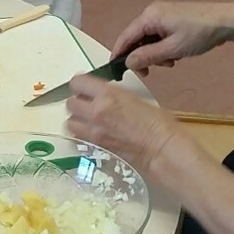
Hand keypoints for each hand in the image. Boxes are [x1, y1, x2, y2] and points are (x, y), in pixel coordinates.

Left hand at [65, 76, 183, 174]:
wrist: (163, 151)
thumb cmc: (159, 124)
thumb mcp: (135, 99)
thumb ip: (113, 96)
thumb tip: (103, 97)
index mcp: (108, 95)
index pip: (77, 82)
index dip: (81, 84)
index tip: (86, 87)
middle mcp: (96, 112)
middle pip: (70, 103)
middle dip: (78, 102)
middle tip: (89, 104)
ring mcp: (93, 133)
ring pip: (70, 122)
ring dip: (77, 120)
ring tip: (90, 121)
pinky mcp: (96, 148)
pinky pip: (78, 139)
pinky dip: (82, 135)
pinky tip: (95, 134)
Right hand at [111, 1, 233, 71]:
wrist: (228, 21)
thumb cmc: (199, 34)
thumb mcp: (172, 49)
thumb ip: (147, 56)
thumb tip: (128, 62)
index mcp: (149, 17)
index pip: (125, 37)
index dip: (119, 54)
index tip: (115, 72)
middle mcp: (152, 13)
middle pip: (136, 39)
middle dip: (143, 57)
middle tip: (152, 72)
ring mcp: (163, 14)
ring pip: (149, 39)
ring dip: (156, 54)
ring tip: (172, 61)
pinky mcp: (173, 18)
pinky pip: (159, 36)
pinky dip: (164, 48)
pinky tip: (177, 54)